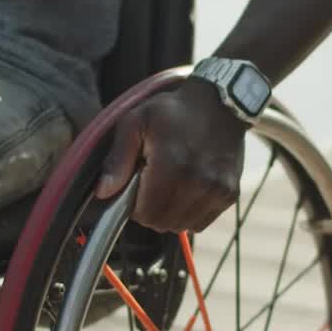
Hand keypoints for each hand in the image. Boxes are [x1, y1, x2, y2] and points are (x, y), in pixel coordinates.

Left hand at [96, 79, 246, 232]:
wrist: (220, 104)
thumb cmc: (173, 111)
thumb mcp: (136, 122)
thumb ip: (118, 158)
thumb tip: (103, 192)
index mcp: (171, 166)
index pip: (146, 213)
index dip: (135, 207)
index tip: (138, 187)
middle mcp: (197, 182)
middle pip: (162, 223)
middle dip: (151, 211)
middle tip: (152, 187)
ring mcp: (216, 190)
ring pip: (182, 226)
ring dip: (170, 215)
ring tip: (170, 189)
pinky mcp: (229, 194)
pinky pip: (201, 223)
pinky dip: (189, 215)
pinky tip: (186, 193)